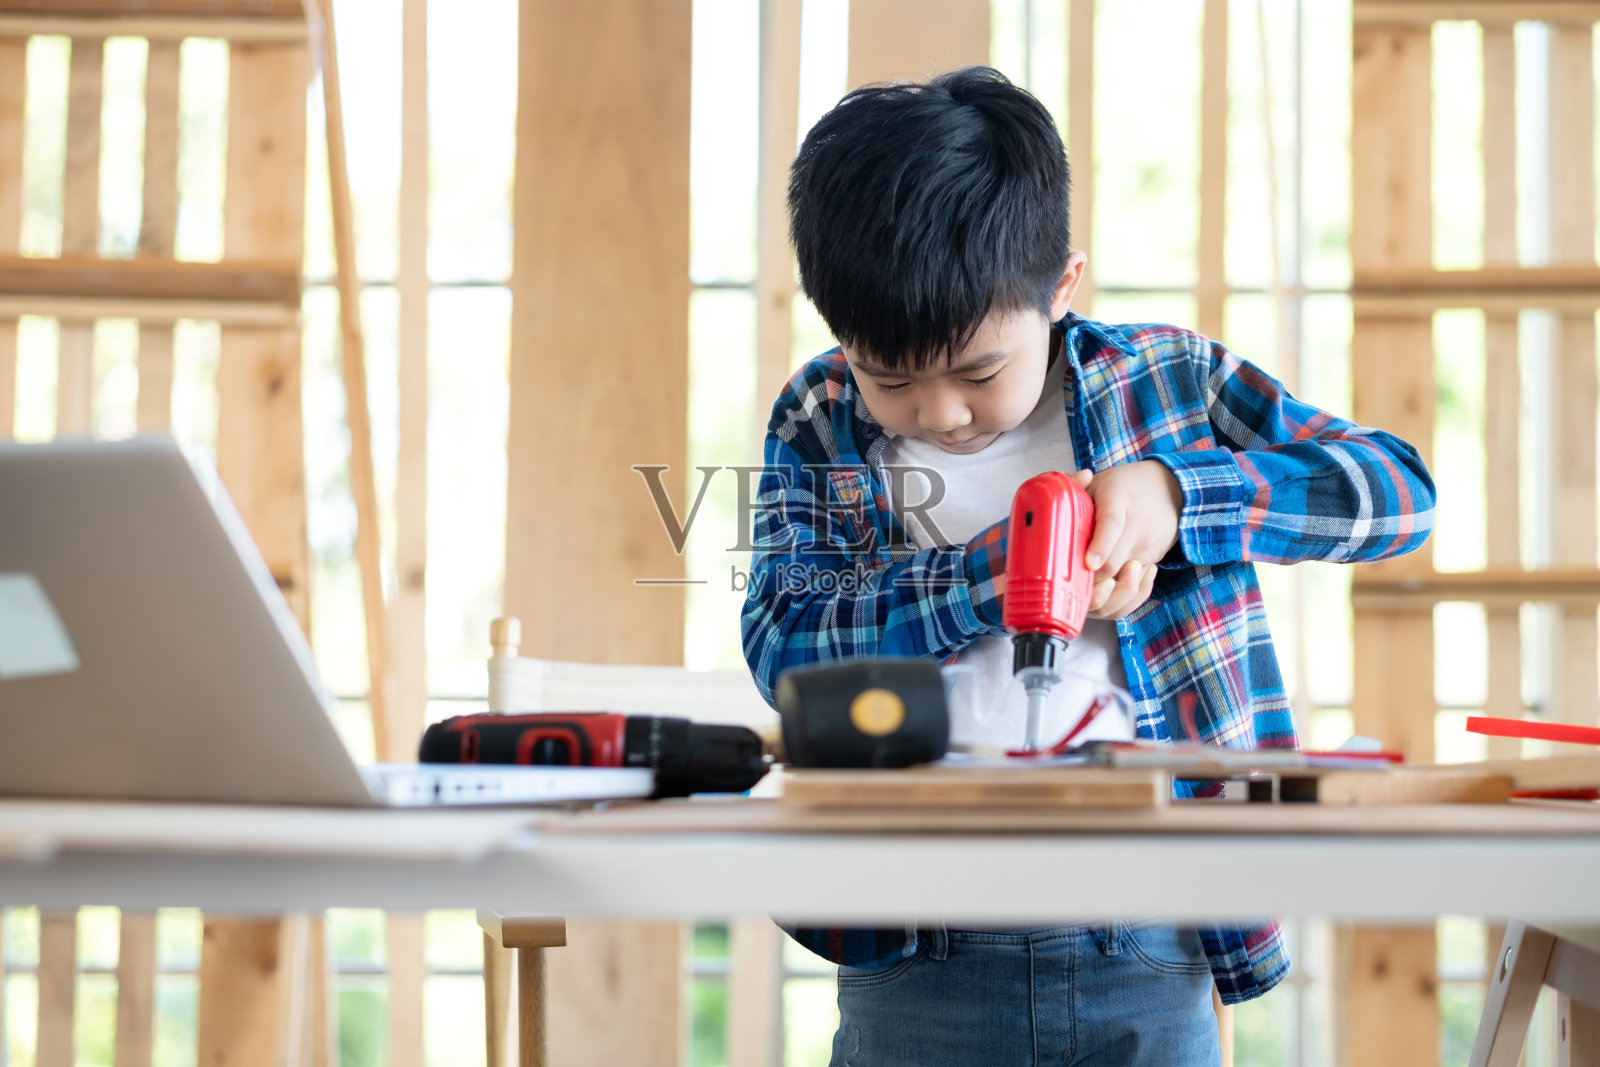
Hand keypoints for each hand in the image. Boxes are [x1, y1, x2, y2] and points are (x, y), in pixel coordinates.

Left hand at [1069, 461, 1182, 619]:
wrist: (1169, 490)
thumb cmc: (1125, 488)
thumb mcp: (1099, 481)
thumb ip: (1073, 487)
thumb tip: (1056, 490)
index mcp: (1117, 499)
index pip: (1111, 524)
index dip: (1100, 546)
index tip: (1089, 563)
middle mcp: (1136, 526)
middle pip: (1113, 565)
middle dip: (1089, 582)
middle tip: (1070, 584)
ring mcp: (1146, 547)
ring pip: (1126, 585)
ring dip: (1104, 596)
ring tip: (1090, 590)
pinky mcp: (1152, 562)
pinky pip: (1137, 592)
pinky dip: (1120, 600)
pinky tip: (1107, 593)